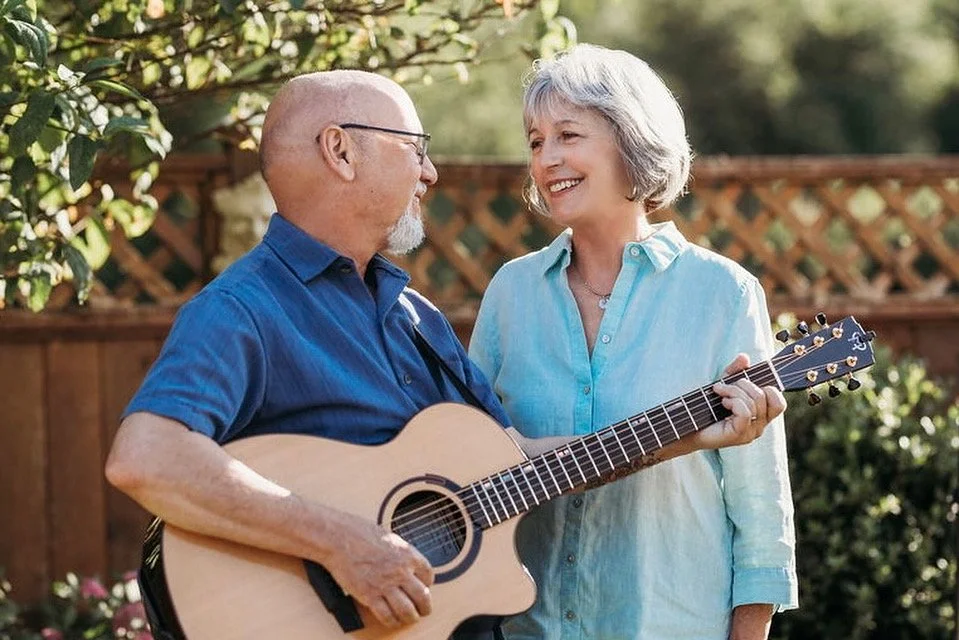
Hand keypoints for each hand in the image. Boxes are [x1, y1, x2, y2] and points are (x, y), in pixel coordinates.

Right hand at [319, 512, 433, 628]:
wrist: (339, 538)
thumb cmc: (359, 532)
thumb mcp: (389, 537)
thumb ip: (400, 552)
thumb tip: (406, 562)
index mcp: (407, 554)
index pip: (428, 575)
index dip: (427, 584)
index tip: (423, 587)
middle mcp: (400, 571)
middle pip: (423, 596)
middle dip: (425, 606)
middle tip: (424, 610)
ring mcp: (385, 584)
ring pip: (407, 610)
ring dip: (411, 617)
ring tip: (410, 618)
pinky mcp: (369, 595)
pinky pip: (386, 615)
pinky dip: (392, 621)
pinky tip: (392, 620)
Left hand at [693, 353, 786, 449]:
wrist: (689, 425)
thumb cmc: (708, 407)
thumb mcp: (724, 384)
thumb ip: (735, 371)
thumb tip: (744, 357)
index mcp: (760, 416)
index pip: (779, 403)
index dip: (769, 389)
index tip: (747, 382)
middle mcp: (759, 426)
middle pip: (764, 397)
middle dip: (743, 384)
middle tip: (726, 386)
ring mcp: (750, 432)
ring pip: (754, 402)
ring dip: (733, 391)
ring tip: (720, 393)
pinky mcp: (739, 435)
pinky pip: (745, 412)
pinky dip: (733, 401)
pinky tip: (722, 402)